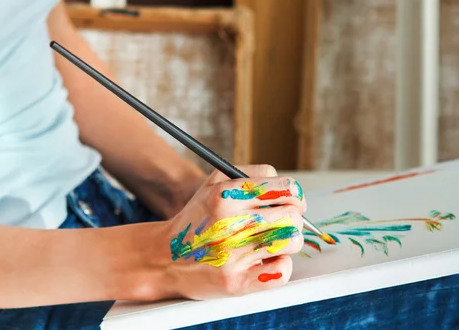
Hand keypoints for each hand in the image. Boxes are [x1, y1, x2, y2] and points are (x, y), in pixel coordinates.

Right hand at [162, 164, 305, 299]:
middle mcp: (229, 224)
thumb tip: (291, 191)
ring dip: (288, 242)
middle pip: (293, 216)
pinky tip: (266, 260)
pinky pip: (282, 272)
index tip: (292, 202)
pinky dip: (280, 266)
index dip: (295, 196)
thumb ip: (252, 175)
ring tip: (272, 242)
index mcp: (226, 195)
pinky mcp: (235, 283)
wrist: (163, 257)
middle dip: (292, 219)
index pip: (286, 189)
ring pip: (292, 242)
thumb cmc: (198, 218)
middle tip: (280, 224)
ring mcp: (232, 256)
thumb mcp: (215, 183)